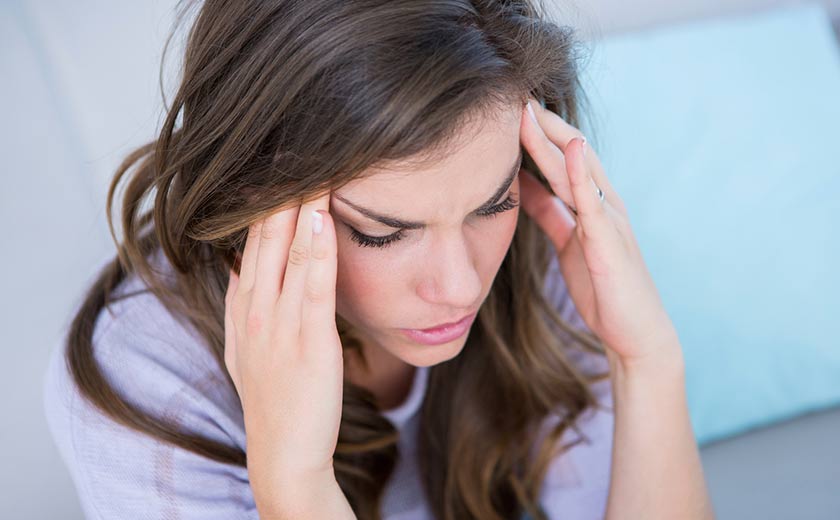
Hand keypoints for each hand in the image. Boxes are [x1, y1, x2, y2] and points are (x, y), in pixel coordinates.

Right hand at [224, 191, 348, 512]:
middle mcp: (254, 309)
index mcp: (243, 306)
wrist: (283, 453)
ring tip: (312, 163)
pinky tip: (323, 218)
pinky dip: (318, 249)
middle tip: (293, 144)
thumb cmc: (274, 398)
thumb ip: (248, 303)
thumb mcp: (249, 345)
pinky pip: (313, 287)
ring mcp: (278, 325)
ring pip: (288, 252)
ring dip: (299, 205)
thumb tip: (250, 265)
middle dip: (279, 188)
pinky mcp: (308, 342)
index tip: (277, 162)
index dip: (262, 199)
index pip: (251, 239)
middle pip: (265, 236)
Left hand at [518, 98, 680, 369]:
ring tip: (530, 110)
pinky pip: (594, 203)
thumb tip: (520, 186)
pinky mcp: (611, 243)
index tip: (507, 111)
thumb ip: (548, 212)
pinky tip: (569, 150)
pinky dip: (581, 175)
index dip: (536, 134)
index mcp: (591, 205)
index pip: (561, 158)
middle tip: (513, 97)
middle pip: (570, 154)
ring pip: (579, 170)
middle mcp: (603, 205)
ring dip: (554, 139)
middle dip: (542, 125)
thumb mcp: (566, 242)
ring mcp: (610, 221)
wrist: (634, 335)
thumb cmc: (602, 289)